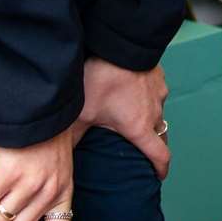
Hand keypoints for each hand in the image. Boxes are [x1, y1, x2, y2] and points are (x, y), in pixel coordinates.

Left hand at [70, 58, 170, 179]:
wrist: (122, 44)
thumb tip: (60, 160)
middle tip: (138, 151)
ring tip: (130, 118)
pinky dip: (147, 100)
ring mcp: (159, 93)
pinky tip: (131, 93)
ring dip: (148, 119)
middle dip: (152, 145)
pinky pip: (156, 94)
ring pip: (157, 113)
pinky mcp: (158, 77)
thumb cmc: (102, 78)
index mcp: (139, 127)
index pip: (160, 155)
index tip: (158, 176)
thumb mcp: (82, 112)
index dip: (161, 169)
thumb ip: (74, 138)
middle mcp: (155, 112)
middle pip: (159, 135)